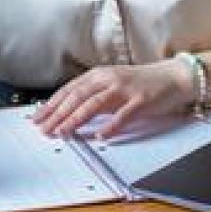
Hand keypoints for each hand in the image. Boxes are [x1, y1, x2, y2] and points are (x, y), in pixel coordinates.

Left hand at [31, 61, 189, 138]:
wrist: (173, 77)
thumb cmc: (141, 84)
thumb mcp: (111, 86)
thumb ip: (91, 97)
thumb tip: (67, 112)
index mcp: (98, 75)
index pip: (69, 91)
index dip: (51, 105)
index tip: (37, 118)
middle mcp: (108, 79)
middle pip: (77, 97)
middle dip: (58, 114)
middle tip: (44, 129)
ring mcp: (124, 89)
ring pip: (94, 104)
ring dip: (76, 119)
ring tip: (63, 132)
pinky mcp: (141, 101)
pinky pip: (123, 115)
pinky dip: (111, 126)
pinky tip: (100, 136)